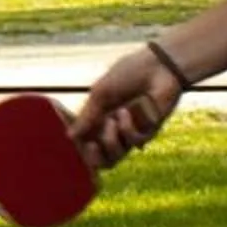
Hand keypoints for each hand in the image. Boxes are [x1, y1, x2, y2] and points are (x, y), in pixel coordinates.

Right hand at [69, 46, 183, 169]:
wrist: (156, 67)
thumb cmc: (128, 74)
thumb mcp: (100, 94)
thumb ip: (86, 117)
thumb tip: (69, 136)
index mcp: (100, 119)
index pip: (87, 144)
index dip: (80, 149)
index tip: (75, 143)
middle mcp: (115, 130)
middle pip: (101, 160)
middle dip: (93, 158)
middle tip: (92, 146)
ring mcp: (131, 133)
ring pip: (115, 157)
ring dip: (110, 141)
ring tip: (110, 121)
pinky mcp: (148, 132)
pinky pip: (133, 141)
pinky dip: (126, 128)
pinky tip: (126, 112)